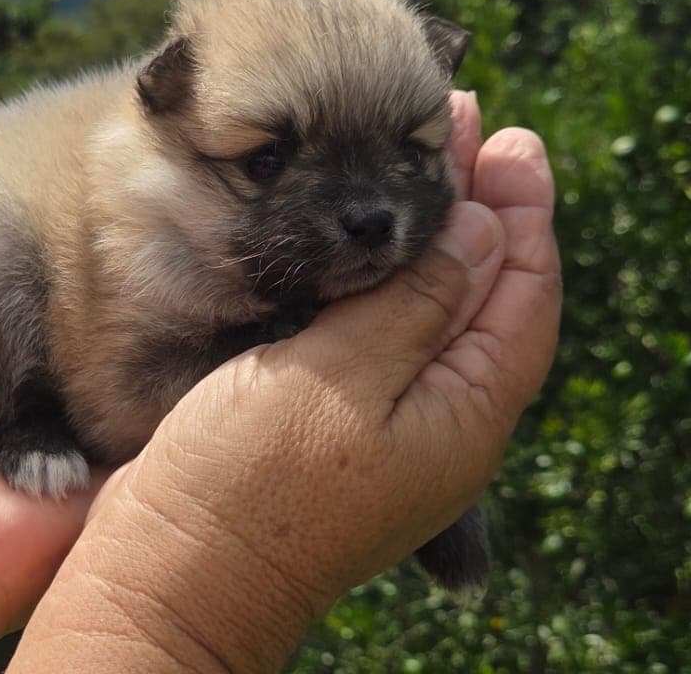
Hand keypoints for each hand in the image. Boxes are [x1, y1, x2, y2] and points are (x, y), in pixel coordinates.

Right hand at [12, 92, 560, 672]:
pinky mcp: (331, 409)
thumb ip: (416, 304)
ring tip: (422, 147)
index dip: (522, 211)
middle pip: (482, 288)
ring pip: (430, 298)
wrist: (168, 574)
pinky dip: (382, 261)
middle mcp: (438, 416)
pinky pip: (382, 320)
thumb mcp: (340, 381)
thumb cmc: (247, 487)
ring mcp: (385, 415)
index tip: (513, 138)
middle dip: (477, 201)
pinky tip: (361, 227)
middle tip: (461, 116)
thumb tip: (487, 230)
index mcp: (464, 416)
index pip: (522, 294)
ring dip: (429, 221)